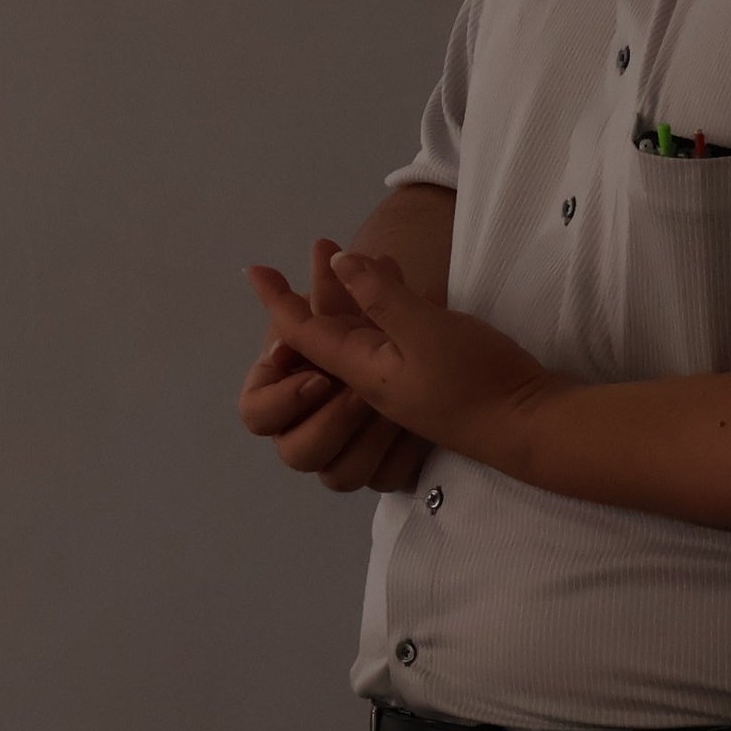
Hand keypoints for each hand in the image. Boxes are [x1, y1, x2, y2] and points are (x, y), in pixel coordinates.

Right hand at [239, 239, 430, 492]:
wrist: (474, 370)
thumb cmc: (409, 331)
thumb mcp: (387, 309)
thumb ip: (352, 287)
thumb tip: (333, 252)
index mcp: (293, 386)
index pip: (256, 411)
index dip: (282, 394)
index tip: (319, 372)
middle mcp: (315, 424)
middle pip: (294, 452)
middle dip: (328, 422)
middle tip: (361, 397)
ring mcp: (352, 451)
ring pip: (337, 475)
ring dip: (365, 440)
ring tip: (395, 411)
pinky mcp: (389, 466)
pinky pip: (384, 479)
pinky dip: (400, 456)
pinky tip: (419, 432)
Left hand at [287, 249, 572, 470]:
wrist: (538, 427)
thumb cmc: (482, 380)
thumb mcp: (428, 330)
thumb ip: (382, 297)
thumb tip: (339, 263)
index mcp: (360, 371)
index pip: (302, 332)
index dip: (277, 299)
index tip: (253, 269)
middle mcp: (372, 381)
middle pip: (323, 337)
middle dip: (318, 293)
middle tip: (324, 245)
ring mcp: (400, 385)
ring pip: (359, 339)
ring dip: (357, 298)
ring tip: (367, 261)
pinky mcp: (429, 382)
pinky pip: (389, 345)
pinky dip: (387, 312)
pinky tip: (403, 292)